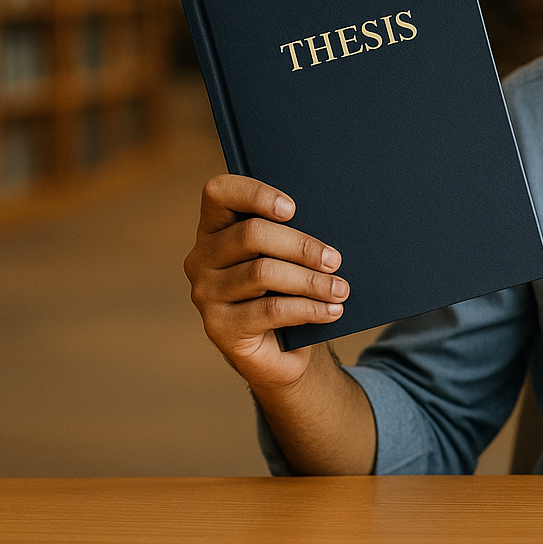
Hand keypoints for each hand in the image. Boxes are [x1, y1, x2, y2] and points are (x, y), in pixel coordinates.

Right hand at [184, 174, 348, 393]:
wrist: (279, 349)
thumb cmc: (286, 291)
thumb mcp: (286, 258)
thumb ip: (291, 236)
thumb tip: (329, 226)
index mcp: (216, 228)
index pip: (219, 193)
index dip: (255, 194)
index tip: (293, 208)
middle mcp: (202, 257)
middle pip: (251, 235)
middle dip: (300, 246)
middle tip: (334, 259)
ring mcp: (206, 293)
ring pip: (263, 273)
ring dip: (310, 281)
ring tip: (340, 289)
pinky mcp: (219, 327)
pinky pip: (269, 311)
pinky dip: (308, 309)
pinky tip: (331, 311)